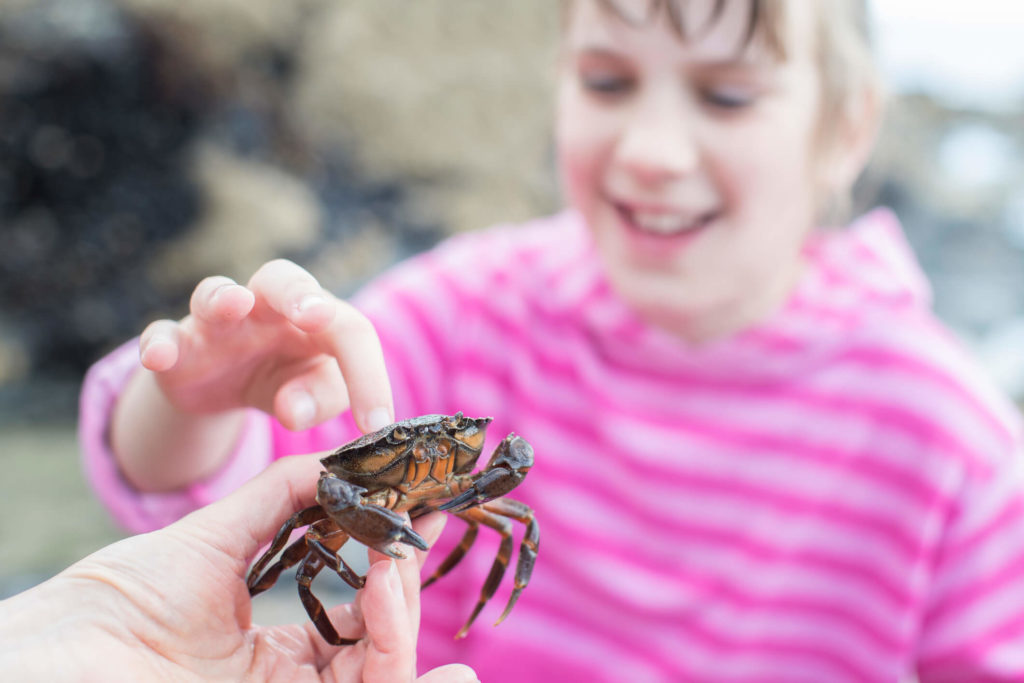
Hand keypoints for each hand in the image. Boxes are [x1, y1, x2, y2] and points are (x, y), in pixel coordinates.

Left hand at [0, 455, 475, 682]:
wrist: (66, 651)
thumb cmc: (125, 597)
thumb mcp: (216, 537)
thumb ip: (285, 496)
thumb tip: (344, 457)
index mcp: (282, 646)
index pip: (362, 611)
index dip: (392, 565)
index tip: (418, 513)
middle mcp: (294, 679)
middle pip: (382, 643)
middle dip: (402, 590)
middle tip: (404, 540)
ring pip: (384, 673)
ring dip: (404, 623)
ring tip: (393, 571)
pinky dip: (403, 670)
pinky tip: (443, 662)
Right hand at [140, 259, 392, 432]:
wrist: (225, 387)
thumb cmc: (289, 381)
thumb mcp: (313, 395)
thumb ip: (318, 400)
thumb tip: (294, 412)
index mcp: (317, 317)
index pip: (350, 332)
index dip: (367, 375)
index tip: (375, 423)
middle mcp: (268, 307)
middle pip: (283, 277)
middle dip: (301, 293)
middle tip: (317, 316)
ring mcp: (218, 321)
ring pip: (216, 291)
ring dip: (225, 295)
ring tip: (235, 303)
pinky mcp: (177, 344)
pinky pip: (162, 334)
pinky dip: (159, 343)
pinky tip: (160, 358)